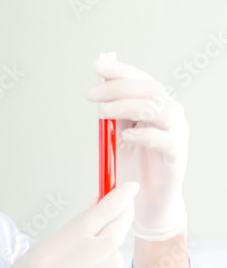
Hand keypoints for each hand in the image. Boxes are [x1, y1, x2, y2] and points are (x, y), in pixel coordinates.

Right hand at [0, 182, 138, 267]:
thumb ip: (75, 228)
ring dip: (110, 253)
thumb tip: (103, 205)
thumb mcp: (43, 248)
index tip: (130, 188)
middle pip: (112, 235)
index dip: (116, 200)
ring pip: (115, 258)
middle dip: (122, 219)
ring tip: (86, 263)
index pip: (94, 217)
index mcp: (52, 249)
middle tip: (125, 209)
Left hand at [86, 56, 188, 240]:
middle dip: (117, 88)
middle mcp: (169, 115)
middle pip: (149, 90)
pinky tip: (126, 136)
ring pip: (159, 110)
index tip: (96, 65)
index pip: (140, 80)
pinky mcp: (177, 156)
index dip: (119, 71)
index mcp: (155, 106)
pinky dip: (145, 134)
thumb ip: (113, 112)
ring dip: (129, 107)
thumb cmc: (133, 167)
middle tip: (91, 95)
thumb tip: (98, 85)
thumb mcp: (118, 134)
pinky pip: (166, 139)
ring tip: (103, 113)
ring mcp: (176, 134)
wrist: (145, 202)